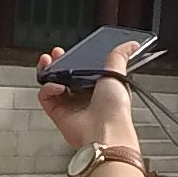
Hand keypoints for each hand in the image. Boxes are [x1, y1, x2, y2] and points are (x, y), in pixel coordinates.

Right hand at [36, 39, 147, 154]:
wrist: (105, 131)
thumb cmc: (115, 108)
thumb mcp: (118, 74)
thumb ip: (120, 57)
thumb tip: (131, 44)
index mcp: (98, 87)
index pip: (81, 69)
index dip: (74, 58)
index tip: (70, 50)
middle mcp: (83, 96)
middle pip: (64, 75)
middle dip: (57, 62)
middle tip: (56, 54)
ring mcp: (69, 105)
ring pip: (52, 84)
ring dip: (48, 71)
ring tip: (48, 62)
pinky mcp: (57, 113)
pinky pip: (45, 96)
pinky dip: (48, 88)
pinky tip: (57, 86)